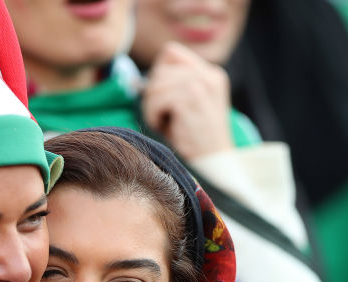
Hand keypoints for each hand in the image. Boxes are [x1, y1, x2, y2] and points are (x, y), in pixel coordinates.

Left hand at [140, 41, 235, 160]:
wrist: (212, 162)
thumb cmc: (194, 139)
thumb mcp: (188, 105)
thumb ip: (172, 86)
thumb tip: (135, 82)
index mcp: (211, 73)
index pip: (171, 53)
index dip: (159, 74)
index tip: (163, 97)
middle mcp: (209, 75)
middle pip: (160, 70)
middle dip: (153, 94)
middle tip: (161, 116)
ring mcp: (201, 85)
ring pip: (156, 85)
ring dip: (152, 107)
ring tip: (163, 123)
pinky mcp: (191, 98)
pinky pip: (156, 100)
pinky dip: (153, 116)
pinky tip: (163, 128)